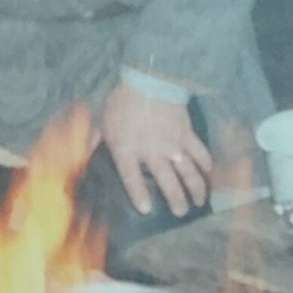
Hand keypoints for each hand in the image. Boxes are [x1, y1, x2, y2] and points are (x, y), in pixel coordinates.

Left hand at [101, 82, 212, 217]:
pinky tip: (209, 175)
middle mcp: (152, 152)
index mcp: (127, 150)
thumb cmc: (122, 101)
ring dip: (195, 189)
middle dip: (176, 200)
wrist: (149, 79)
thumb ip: (94, 141)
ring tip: (199, 202)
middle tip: (181, 213)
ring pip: (188, 172)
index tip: (147, 209)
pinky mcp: (187, 134)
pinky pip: (200, 153)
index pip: (132, 179)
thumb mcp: (103, 122)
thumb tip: (83, 155)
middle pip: (167, 182)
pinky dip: (206, 165)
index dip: (139, 195)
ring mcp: (173, 144)